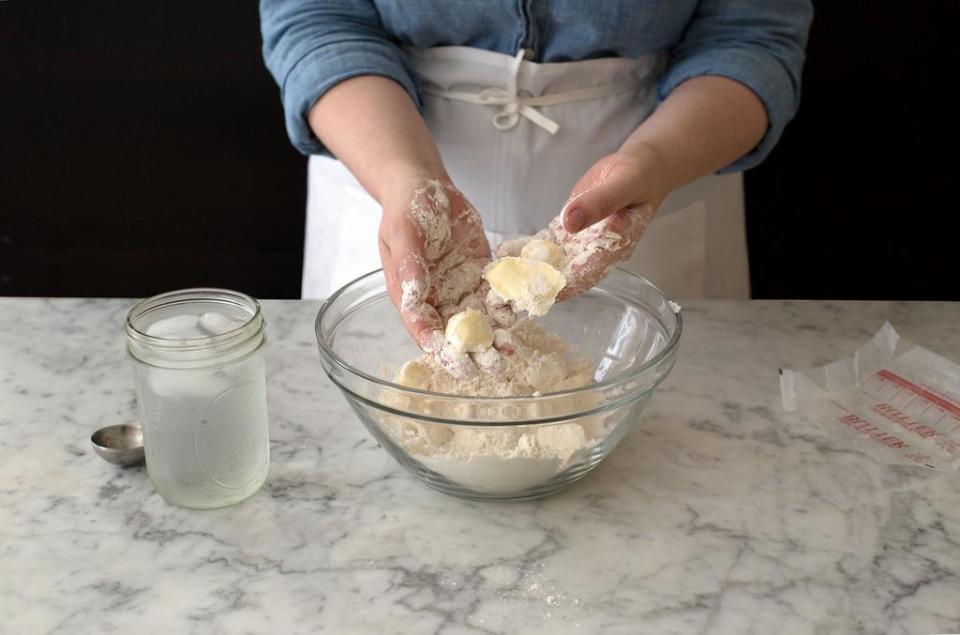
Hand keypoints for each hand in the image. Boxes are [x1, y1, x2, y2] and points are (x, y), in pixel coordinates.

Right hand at [380, 176, 514, 377]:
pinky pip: (496, 296)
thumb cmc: (405, 210)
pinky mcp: (480, 276)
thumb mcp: (402, 233)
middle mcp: (436, 298)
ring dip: (494, 336)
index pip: (422, 328)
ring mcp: (459, 289)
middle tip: (490, 366)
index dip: (437, 346)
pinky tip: (522, 314)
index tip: (453, 360)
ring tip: (510, 349)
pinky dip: (508, 307)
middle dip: (472, 351)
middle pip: (454, 332)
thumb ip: (408, 265)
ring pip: (479, 320)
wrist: (427, 189)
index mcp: (409, 295)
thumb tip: (412, 296)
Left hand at [500, 143, 663, 299]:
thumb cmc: (638, 176)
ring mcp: (579, 243)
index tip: (531, 294)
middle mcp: (593, 253)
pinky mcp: (568, 230)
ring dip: (524, 271)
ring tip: (495, 278)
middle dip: (532, 285)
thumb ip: (598, 205)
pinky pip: (544, 244)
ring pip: (549, 262)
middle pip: (561, 276)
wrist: (638, 166)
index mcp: (612, 250)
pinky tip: (504, 253)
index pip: (582, 275)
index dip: (557, 286)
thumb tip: (569, 224)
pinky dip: (525, 250)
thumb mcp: (622, 186)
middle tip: (502, 294)